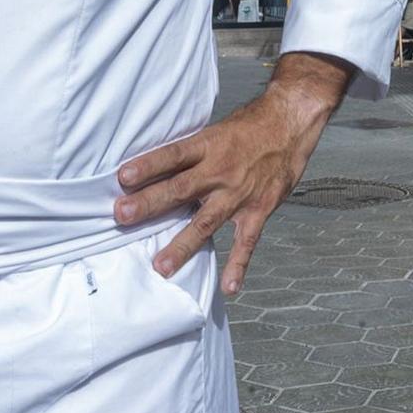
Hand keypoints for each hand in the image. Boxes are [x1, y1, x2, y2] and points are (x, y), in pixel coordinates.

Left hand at [114, 53, 351, 295]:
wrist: (290, 125)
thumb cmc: (248, 127)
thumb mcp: (215, 129)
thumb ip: (192, 151)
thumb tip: (158, 165)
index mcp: (207, 145)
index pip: (172, 155)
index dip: (148, 165)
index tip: (122, 177)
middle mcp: (220, 171)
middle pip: (180, 189)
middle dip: (150, 204)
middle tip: (123, 216)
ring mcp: (239, 194)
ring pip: (205, 223)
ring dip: (182, 245)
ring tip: (160, 265)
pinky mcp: (259, 210)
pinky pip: (246, 242)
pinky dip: (238, 265)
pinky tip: (229, 287)